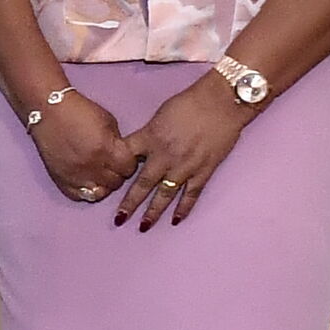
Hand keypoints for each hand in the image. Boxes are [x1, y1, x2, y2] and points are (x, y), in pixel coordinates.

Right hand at [28, 89, 138, 205]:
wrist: (47, 110)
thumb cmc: (77, 111)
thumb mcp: (108, 121)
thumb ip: (117, 143)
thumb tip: (122, 156)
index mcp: (106, 149)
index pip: (128, 169)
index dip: (128, 162)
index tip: (124, 157)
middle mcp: (91, 166)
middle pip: (116, 182)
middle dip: (117, 173)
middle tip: (111, 163)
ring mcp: (75, 175)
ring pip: (100, 193)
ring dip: (103, 184)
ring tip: (100, 172)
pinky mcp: (60, 179)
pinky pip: (80, 196)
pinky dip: (86, 190)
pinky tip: (86, 179)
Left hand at [112, 74, 250, 229]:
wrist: (222, 102)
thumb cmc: (190, 102)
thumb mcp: (159, 115)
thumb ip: (149, 134)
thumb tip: (141, 146)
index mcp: (150, 138)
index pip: (125, 158)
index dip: (115, 171)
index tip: (107, 184)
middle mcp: (164, 156)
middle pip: (142, 184)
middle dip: (129, 203)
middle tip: (119, 219)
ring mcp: (185, 165)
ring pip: (165, 194)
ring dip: (153, 212)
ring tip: (143, 226)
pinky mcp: (204, 170)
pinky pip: (191, 193)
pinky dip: (183, 208)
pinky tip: (175, 221)